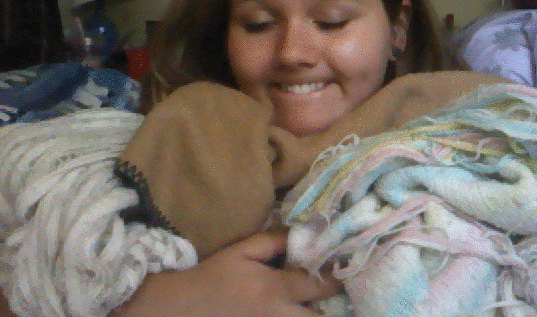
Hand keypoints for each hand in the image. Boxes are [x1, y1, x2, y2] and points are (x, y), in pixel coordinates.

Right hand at [113, 231, 341, 316]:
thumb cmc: (215, 276)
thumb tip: (304, 232)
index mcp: (274, 289)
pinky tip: (308, 310)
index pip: (319, 285)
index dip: (338, 277)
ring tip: (331, 303)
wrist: (184, 309)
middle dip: (336, 306)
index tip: (348, 267)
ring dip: (320, 314)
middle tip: (347, 291)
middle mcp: (278, 315)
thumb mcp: (242, 250)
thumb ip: (274, 240)